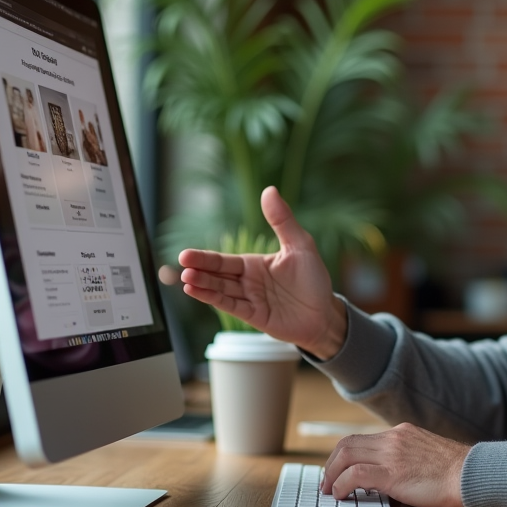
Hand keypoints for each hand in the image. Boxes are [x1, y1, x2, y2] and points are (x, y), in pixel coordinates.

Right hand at [178, 186, 346, 359]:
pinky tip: (197, 292)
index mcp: (254, 264)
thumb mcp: (300, 245)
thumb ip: (282, 220)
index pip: (224, 260)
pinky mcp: (253, 316)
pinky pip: (231, 306)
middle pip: (218, 274)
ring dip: (203, 284)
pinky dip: (214, 299)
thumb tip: (269, 190)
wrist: (325, 314)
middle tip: (182, 261)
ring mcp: (249, 299)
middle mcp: (247, 282)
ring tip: (186, 278)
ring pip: (221, 290)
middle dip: (200, 268)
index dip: (205, 258)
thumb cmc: (313, 280)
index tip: (185, 254)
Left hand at [321, 423, 470, 506]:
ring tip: (330, 490)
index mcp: (401, 433)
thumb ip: (403, 459)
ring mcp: (393, 454)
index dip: (343, 455)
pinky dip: (342, 484)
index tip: (337, 470)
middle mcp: (394, 438)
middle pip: (348, 444)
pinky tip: (341, 494)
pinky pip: (356, 474)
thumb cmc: (455, 473)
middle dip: (332, 464)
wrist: (472, 475)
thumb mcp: (425, 455)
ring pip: (347, 455)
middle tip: (327, 482)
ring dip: (332, 474)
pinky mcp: (393, 473)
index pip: (361, 438)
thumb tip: (382, 478)